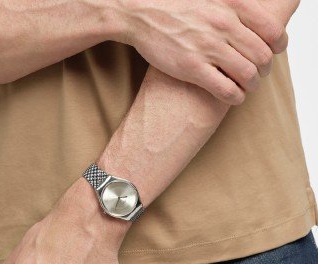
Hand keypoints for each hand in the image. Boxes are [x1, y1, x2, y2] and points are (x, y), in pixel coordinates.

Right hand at [115, 0, 289, 104]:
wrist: (142, 12)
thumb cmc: (175, 4)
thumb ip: (233, 6)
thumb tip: (250, 18)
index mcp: (233, 5)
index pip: (272, 31)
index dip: (278, 47)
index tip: (273, 53)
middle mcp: (224, 25)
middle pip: (262, 57)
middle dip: (263, 71)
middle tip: (257, 75)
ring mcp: (208, 48)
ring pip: (247, 75)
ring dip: (251, 86)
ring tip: (246, 88)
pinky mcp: (192, 68)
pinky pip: (225, 90)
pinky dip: (235, 97)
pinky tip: (234, 98)